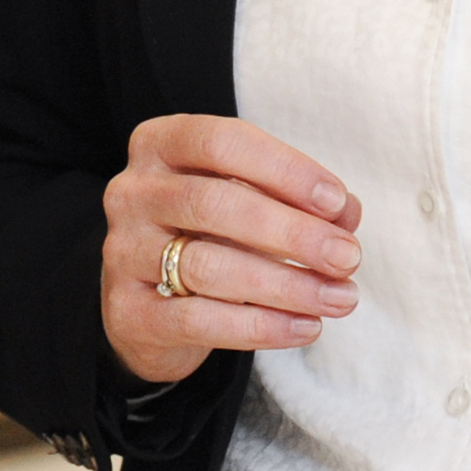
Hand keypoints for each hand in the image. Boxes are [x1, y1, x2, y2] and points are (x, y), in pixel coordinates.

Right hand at [101, 112, 364, 384]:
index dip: (284, 169)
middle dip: (292, 233)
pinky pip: (198, 320)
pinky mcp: (129, 312)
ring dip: (286, 285)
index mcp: (159, 146)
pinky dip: (261, 327)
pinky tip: (306, 327)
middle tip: (347, 257)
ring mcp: (123, 252)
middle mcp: (132, 192)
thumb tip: (346, 213)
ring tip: (339, 298)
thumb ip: (300, 202)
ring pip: (208, 266)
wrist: (151, 304)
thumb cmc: (211, 235)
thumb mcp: (252, 204)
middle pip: (214, 203)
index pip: (220, 142)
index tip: (336, 202)